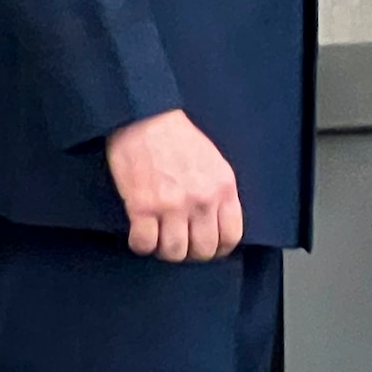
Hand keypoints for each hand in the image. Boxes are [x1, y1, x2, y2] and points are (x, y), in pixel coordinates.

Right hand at [105, 109, 243, 261]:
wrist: (146, 118)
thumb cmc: (179, 138)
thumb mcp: (214, 162)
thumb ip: (219, 193)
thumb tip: (218, 224)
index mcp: (223, 187)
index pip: (231, 236)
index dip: (219, 248)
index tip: (208, 248)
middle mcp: (202, 199)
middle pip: (203, 250)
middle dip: (191, 252)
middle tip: (180, 242)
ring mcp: (172, 205)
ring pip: (174, 253)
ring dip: (164, 249)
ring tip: (159, 236)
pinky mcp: (142, 207)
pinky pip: (144, 244)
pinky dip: (141, 243)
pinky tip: (140, 231)